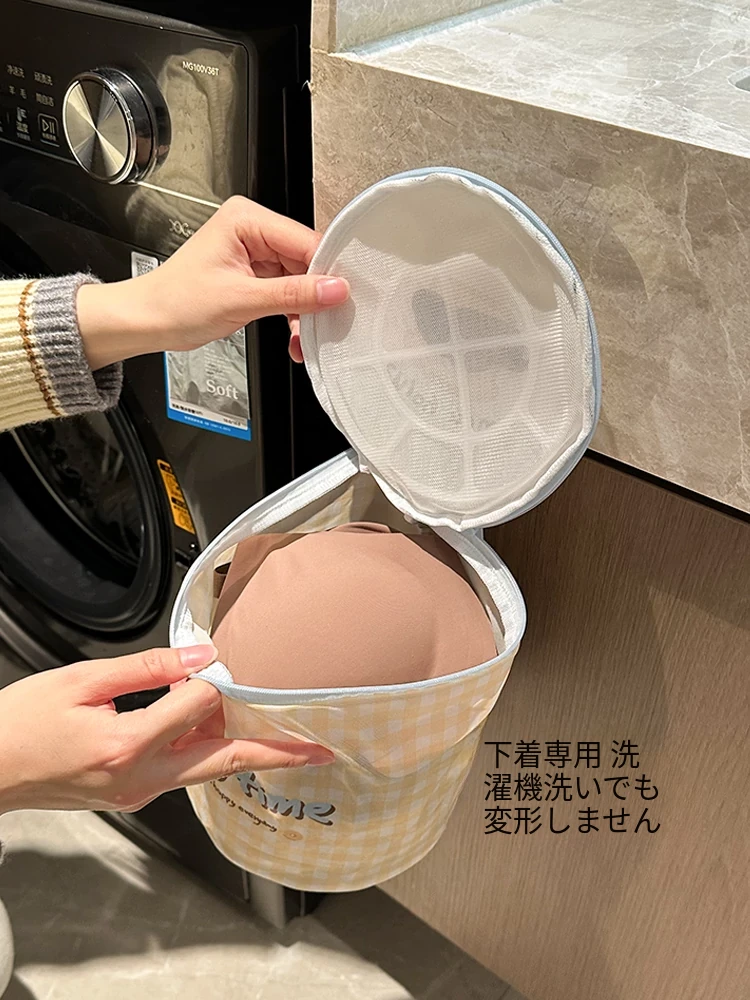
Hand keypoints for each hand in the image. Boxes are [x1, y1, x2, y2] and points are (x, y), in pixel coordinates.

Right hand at [0, 645, 333, 813]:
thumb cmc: (21, 724)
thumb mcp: (81, 681)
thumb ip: (146, 669)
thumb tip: (198, 658)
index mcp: (125, 747)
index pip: (196, 708)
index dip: (216, 680)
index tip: (230, 660)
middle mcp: (138, 778)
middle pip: (224, 762)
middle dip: (278, 754)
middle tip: (321, 748)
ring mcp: (137, 792)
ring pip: (206, 768)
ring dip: (244, 748)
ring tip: (285, 734)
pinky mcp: (132, 794)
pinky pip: (182, 769)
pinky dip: (206, 748)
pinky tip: (219, 727)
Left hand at [76, 196, 347, 368]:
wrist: (149, 321)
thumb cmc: (176, 301)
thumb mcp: (241, 299)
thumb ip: (293, 294)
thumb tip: (334, 288)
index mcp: (246, 219)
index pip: (304, 240)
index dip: (325, 271)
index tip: (343, 297)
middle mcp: (253, 230)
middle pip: (306, 261)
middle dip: (315, 296)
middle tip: (326, 323)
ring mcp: (255, 253)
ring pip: (300, 281)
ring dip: (304, 311)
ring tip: (303, 337)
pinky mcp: (256, 275)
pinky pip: (287, 292)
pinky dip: (292, 315)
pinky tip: (294, 335)